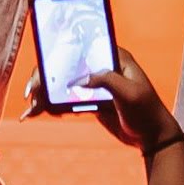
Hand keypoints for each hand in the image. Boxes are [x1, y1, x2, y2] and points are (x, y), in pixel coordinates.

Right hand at [23, 46, 181, 156]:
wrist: (152, 136)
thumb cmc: (146, 110)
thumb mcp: (130, 93)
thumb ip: (107, 80)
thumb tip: (81, 79)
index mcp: (114, 57)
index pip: (81, 48)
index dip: (59, 52)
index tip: (43, 65)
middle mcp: (102, 67)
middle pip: (67, 65)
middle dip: (46, 77)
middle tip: (32, 93)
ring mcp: (96, 85)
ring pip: (64, 83)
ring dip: (46, 92)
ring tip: (31, 106)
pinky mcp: (92, 101)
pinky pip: (68, 100)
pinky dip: (53, 105)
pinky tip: (38, 111)